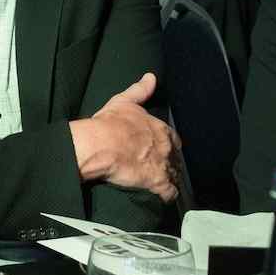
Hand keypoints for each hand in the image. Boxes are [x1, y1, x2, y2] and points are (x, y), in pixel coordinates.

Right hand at [70, 72, 181, 201]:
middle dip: (171, 164)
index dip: (169, 146)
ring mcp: (163, 165)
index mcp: (161, 129)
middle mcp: (166, 147)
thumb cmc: (109, 123)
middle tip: (162, 169)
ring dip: (170, 180)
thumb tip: (151, 77)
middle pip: (176, 159)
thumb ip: (140, 91)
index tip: (163, 150)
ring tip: (163, 185)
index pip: (173, 140)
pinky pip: (170, 193)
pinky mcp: (157, 182)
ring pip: (175, 175)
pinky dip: (167, 195)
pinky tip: (163, 197)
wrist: (99, 144)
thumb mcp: (124, 101)